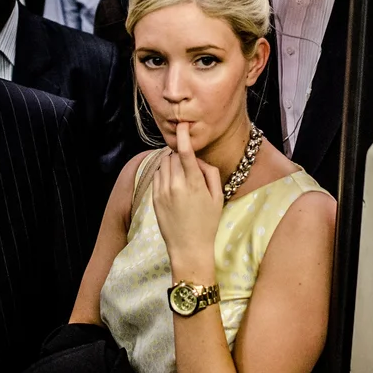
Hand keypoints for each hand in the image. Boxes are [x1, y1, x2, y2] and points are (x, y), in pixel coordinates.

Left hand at [153, 123, 222, 274]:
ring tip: (183, 179)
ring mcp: (162, 191)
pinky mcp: (154, 198)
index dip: (184, 136)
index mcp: (193, 183)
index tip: (183, 124)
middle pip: (174, 156)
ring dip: (172, 163)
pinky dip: (165, 174)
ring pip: (164, 164)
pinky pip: (157, 175)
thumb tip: (199, 160)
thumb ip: (211, 174)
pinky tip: (174, 186)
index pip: (186, 152)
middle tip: (192, 169)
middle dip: (182, 156)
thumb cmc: (207, 223)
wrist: (188, 248)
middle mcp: (175, 185)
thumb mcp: (218, 198)